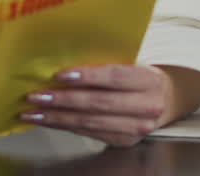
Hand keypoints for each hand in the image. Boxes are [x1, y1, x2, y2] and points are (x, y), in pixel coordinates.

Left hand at [20, 64, 199, 146]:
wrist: (165, 100)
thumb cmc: (138, 77)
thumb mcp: (132, 63)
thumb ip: (104, 62)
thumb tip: (61, 58)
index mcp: (148, 80)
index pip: (115, 77)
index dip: (87, 76)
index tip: (60, 74)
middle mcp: (146, 106)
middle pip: (99, 103)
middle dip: (63, 101)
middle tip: (36, 96)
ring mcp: (136, 128)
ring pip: (91, 123)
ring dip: (57, 118)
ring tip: (33, 112)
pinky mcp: (125, 141)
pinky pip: (90, 133)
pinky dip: (66, 126)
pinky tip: (49, 120)